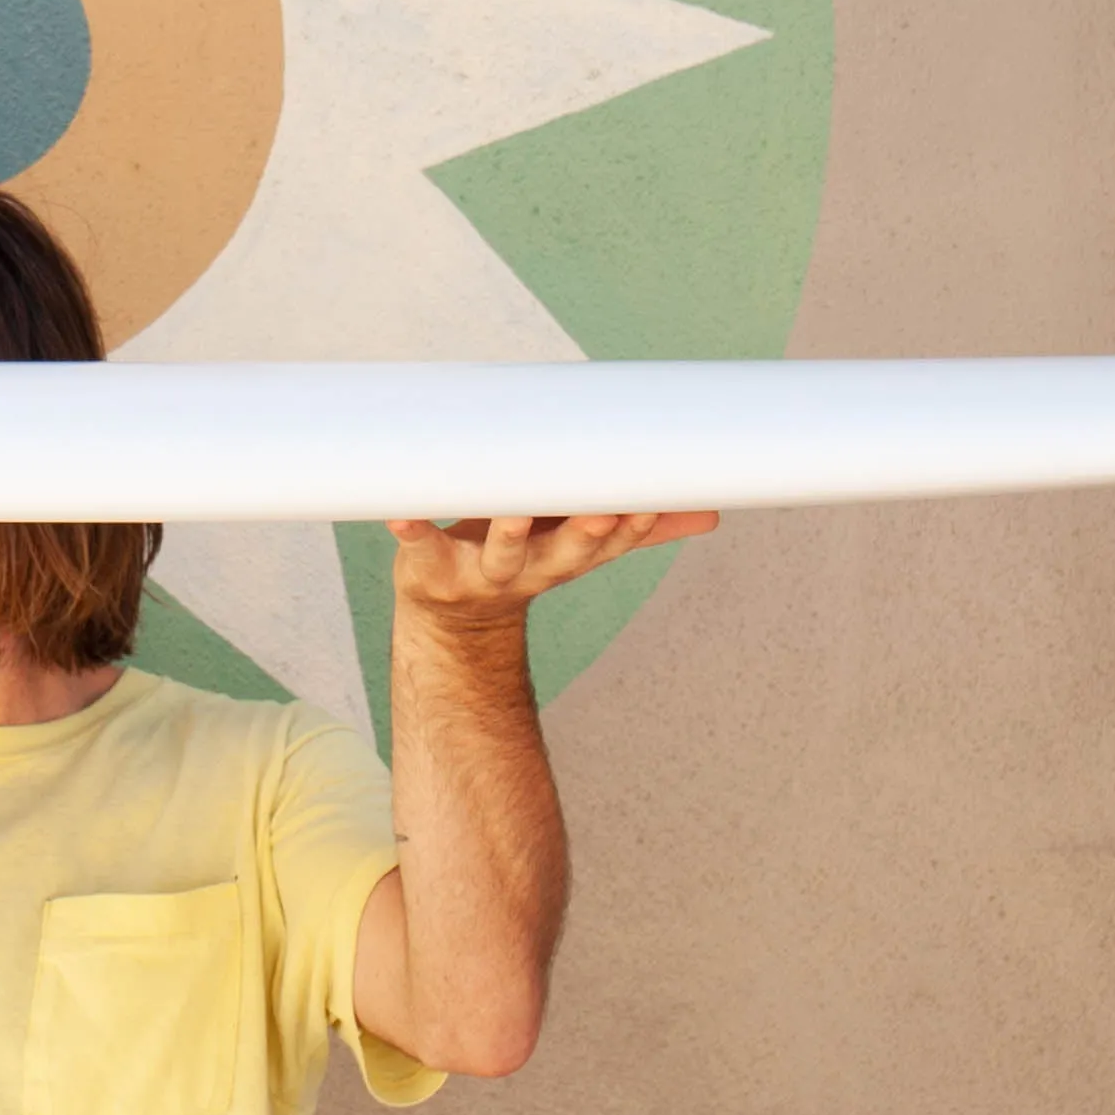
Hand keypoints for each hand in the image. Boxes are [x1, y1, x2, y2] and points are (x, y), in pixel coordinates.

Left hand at [384, 512, 718, 621]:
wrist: (450, 617)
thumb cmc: (522, 555)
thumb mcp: (579, 538)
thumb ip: (639, 523)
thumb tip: (712, 511)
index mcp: (566, 556)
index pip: (610, 543)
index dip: (631, 526)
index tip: (650, 497)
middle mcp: (529, 569)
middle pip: (564, 554)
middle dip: (584, 534)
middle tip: (603, 511)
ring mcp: (478, 573)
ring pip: (499, 554)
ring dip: (506, 532)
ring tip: (512, 510)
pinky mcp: (428, 567)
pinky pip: (419, 546)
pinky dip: (410, 529)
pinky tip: (401, 512)